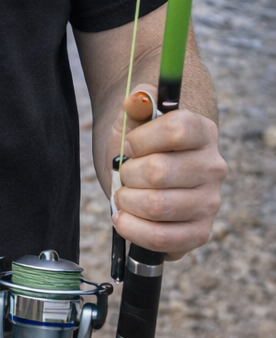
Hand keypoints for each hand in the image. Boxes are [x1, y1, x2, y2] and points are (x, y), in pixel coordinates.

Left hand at [110, 83, 226, 259]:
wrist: (147, 174)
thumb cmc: (140, 145)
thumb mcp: (132, 120)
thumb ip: (136, 105)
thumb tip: (137, 98)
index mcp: (202, 132)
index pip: (175, 130)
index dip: (140, 138)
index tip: (129, 145)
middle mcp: (213, 168)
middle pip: (158, 171)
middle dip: (127, 173)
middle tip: (124, 174)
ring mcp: (209, 203)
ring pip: (157, 206)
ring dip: (126, 201)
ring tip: (124, 196)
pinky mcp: (198, 233)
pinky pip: (162, 239)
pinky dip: (133, 230)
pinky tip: (124, 218)